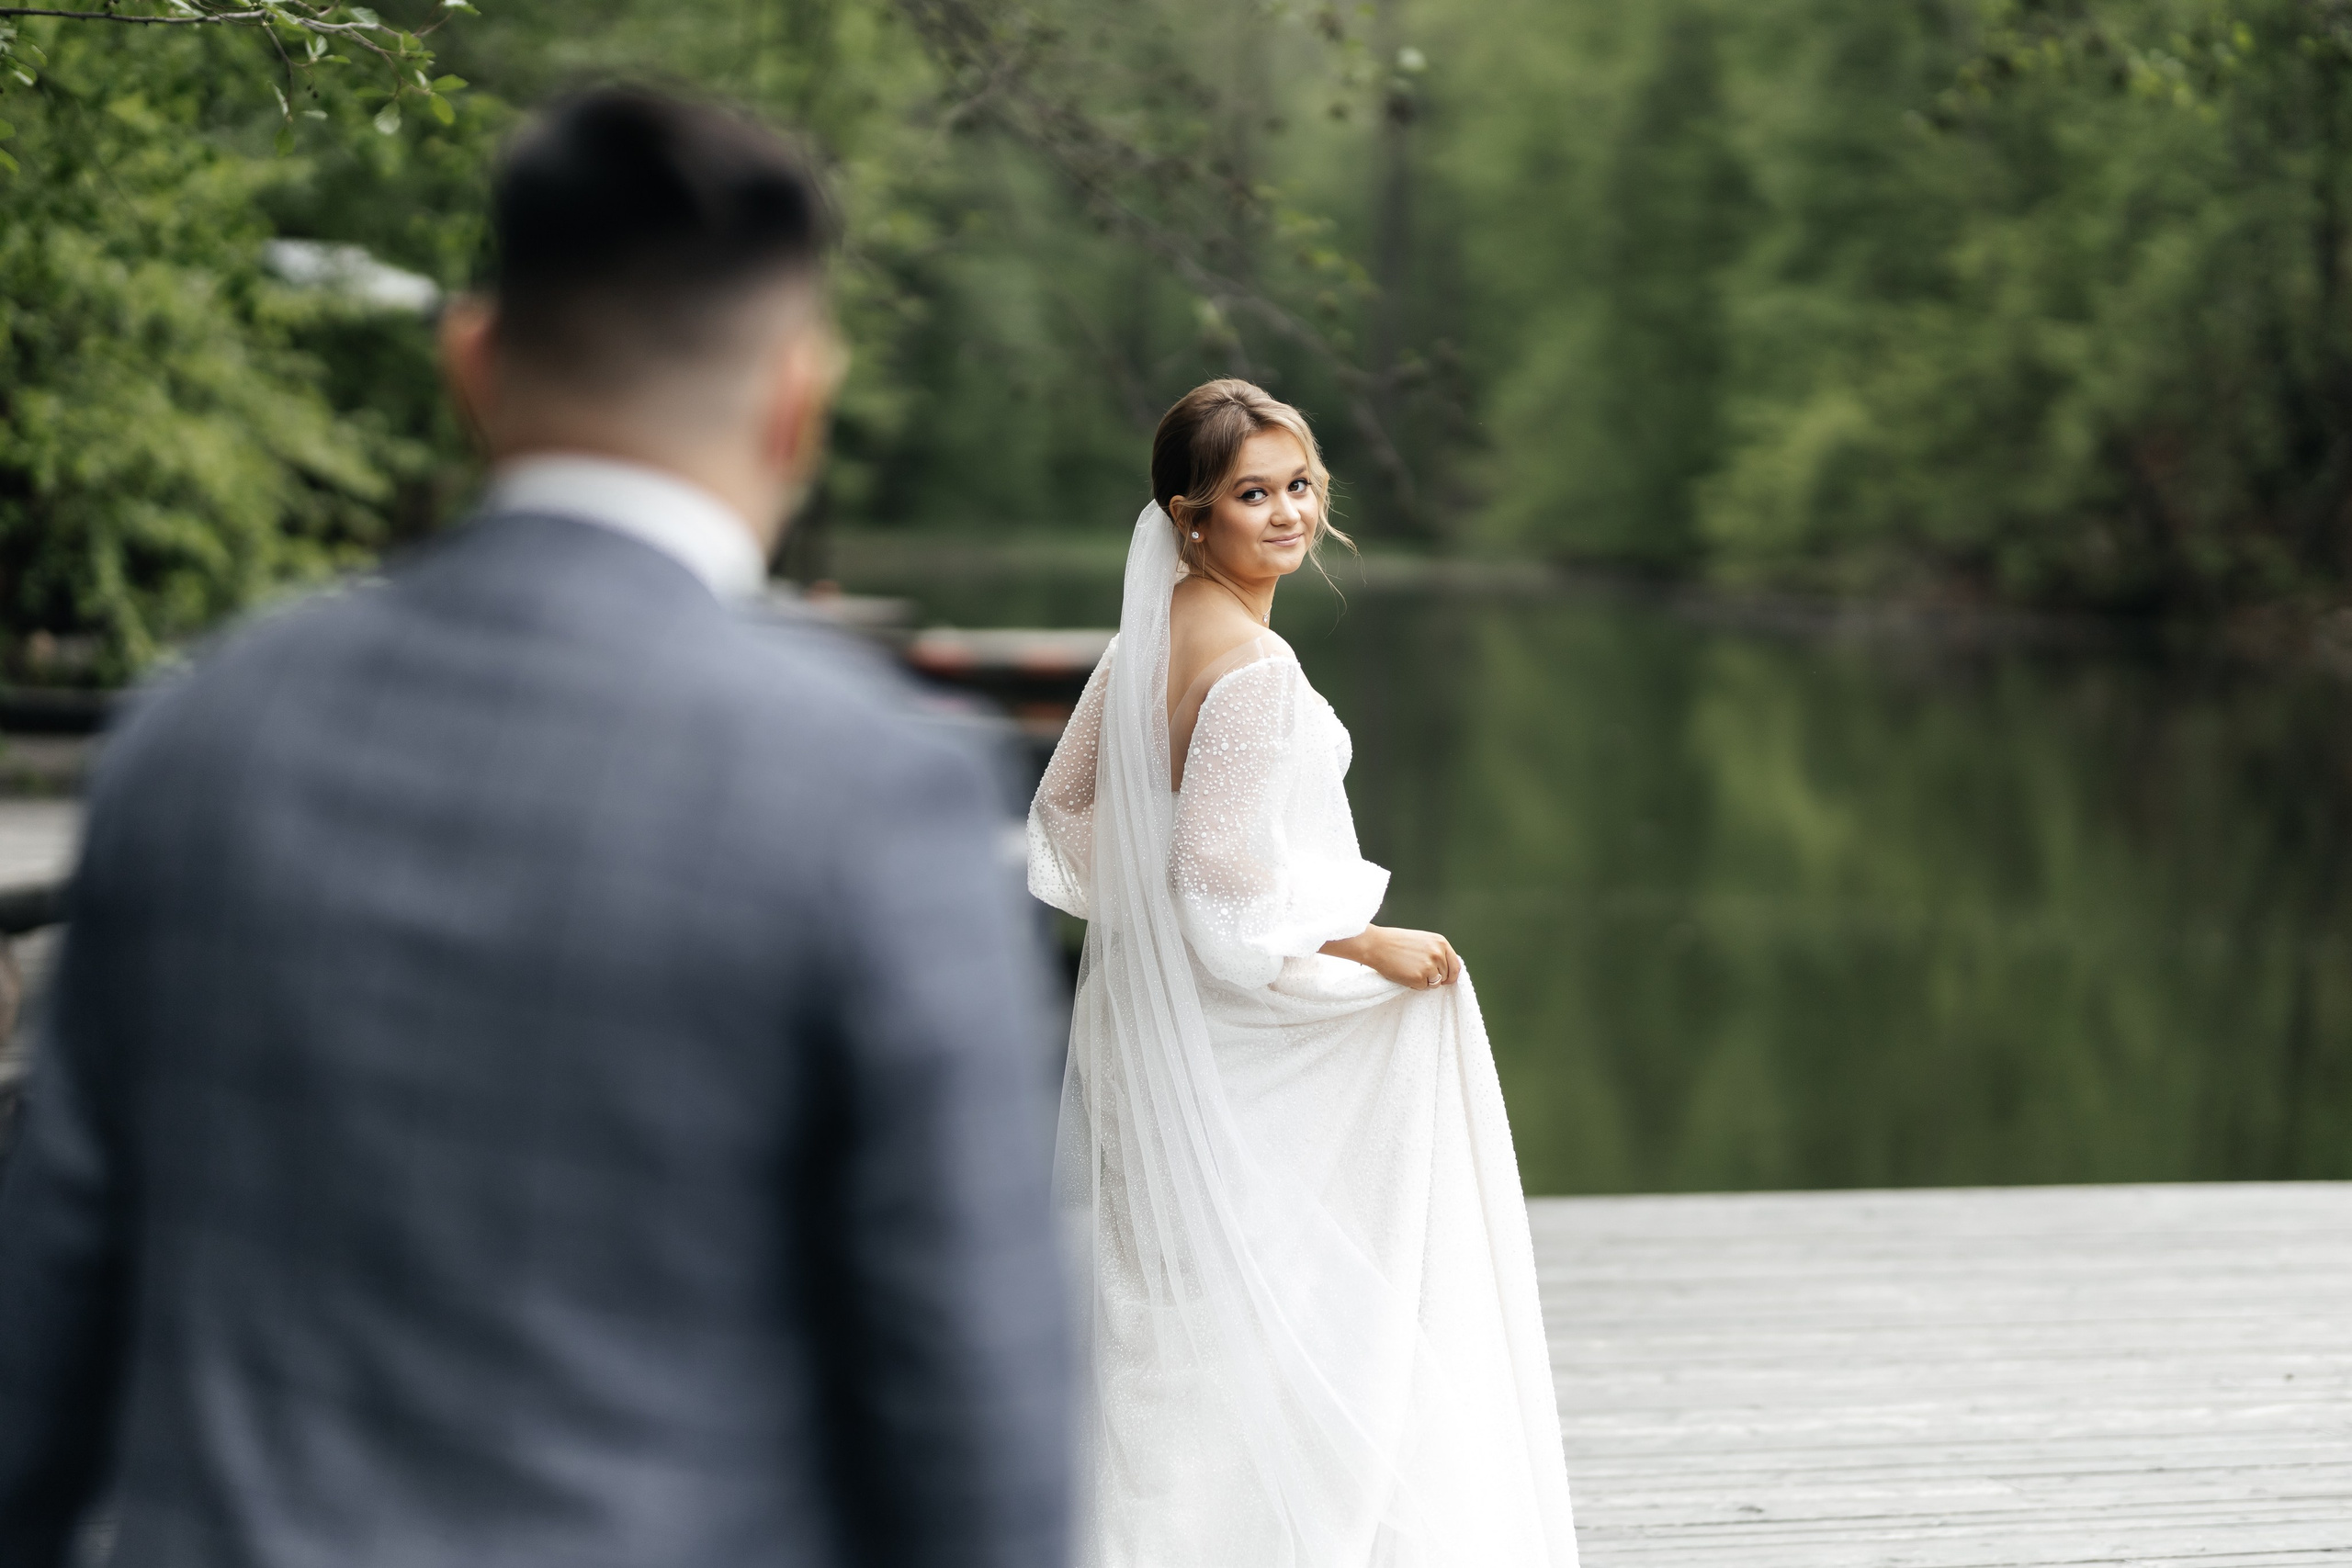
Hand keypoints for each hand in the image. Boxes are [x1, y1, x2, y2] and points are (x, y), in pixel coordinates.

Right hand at [1320, 925, 1461, 989]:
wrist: (1376, 944)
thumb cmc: (1395, 942)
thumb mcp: (1422, 940)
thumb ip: (1436, 952)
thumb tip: (1446, 969)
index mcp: (1440, 943)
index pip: (1456, 965)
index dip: (1451, 975)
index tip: (1446, 980)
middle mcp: (1438, 954)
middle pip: (1446, 976)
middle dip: (1435, 978)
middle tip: (1418, 971)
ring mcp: (1430, 966)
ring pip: (1435, 984)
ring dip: (1424, 981)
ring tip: (1409, 969)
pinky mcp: (1419, 978)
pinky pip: (1422, 988)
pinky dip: (1413, 984)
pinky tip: (1403, 973)